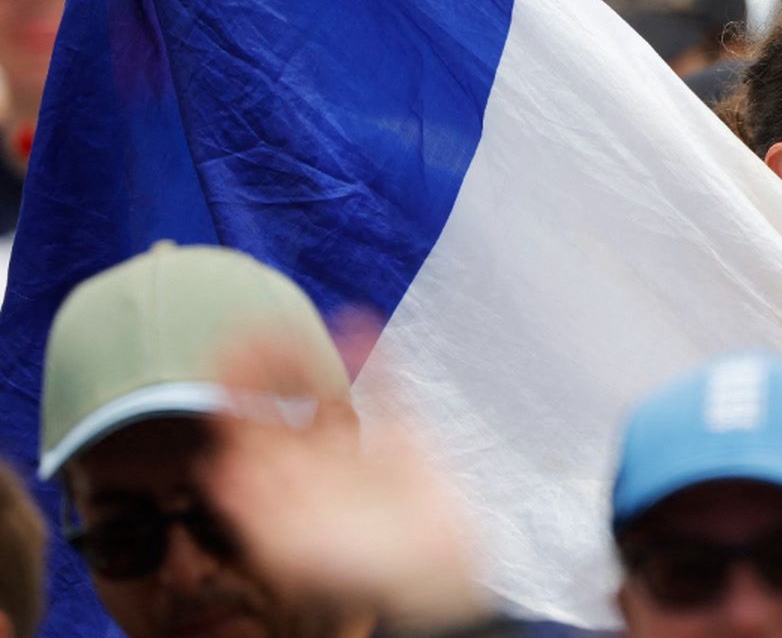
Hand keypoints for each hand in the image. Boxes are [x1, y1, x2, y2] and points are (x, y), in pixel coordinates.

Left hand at [202, 318, 487, 634]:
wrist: (437, 586)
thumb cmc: (365, 578)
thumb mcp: (296, 550)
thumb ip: (260, 511)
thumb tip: (218, 466)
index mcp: (279, 495)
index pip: (239, 433)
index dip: (227, 391)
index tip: (222, 349)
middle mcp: (309, 472)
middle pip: (272, 408)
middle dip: (260, 365)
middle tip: (255, 321)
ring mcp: (355, 457)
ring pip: (322, 395)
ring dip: (306, 357)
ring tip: (299, 320)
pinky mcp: (404, 447)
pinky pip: (386, 392)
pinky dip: (374, 358)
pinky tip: (361, 326)